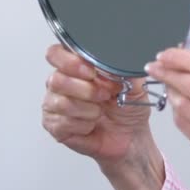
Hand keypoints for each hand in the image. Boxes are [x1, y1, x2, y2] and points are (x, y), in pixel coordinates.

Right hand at [42, 44, 151, 163]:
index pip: (56, 54)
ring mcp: (55, 104)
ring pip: (61, 102)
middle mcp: (62, 83)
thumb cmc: (128, 108)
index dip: (71, 62)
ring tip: (100, 111)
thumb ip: (125, 68)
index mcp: (76, 67)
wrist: (130, 136)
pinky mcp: (55, 125)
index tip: (91, 72)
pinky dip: (84, 124)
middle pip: (56, 79)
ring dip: (88, 109)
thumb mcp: (134, 84)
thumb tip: (120, 57)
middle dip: (87, 90)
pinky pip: (63, 122)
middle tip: (105, 96)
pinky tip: (92, 124)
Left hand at [145, 48, 189, 189]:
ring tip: (167, 84)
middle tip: (155, 66)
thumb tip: (186, 58)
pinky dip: (176, 110)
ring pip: (184, 105)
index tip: (167, 53)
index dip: (183, 58)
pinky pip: (184, 124)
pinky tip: (177, 104)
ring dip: (170, 91)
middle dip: (169, 72)